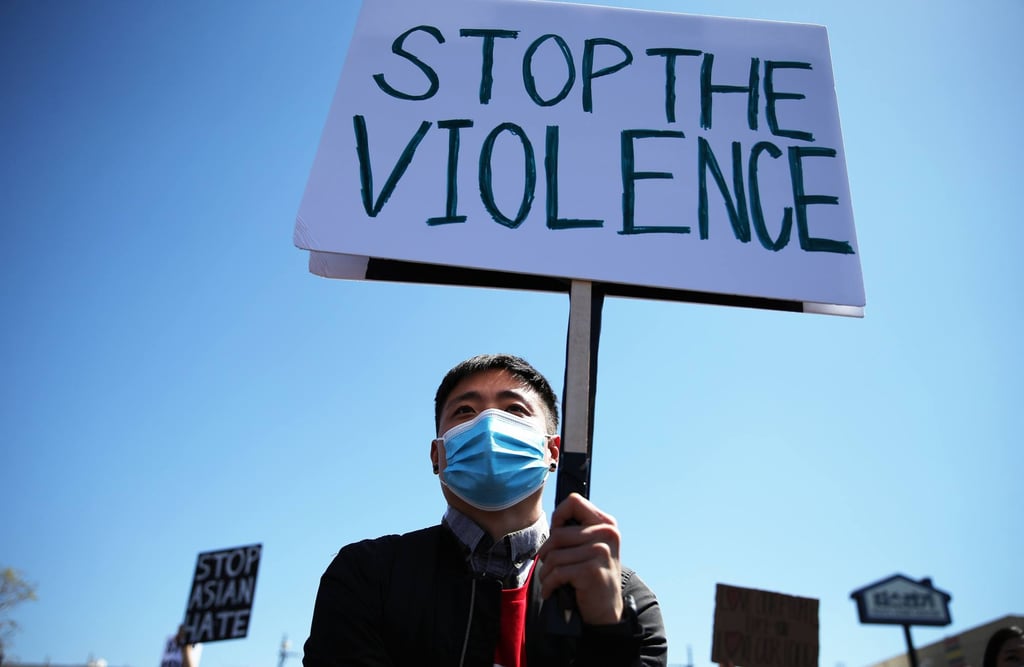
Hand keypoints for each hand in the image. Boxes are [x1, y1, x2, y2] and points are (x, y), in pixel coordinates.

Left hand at [537, 493, 623, 624]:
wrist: (607, 610)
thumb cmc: (592, 575)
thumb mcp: (590, 547)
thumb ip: (577, 531)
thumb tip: (553, 521)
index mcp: (606, 523)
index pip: (573, 501)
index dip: (558, 517)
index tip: (556, 536)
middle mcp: (607, 533)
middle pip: (557, 534)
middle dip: (546, 553)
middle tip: (548, 566)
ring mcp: (600, 552)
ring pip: (554, 555)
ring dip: (546, 572)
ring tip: (549, 580)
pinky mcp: (591, 570)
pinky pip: (557, 572)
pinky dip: (549, 584)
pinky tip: (551, 591)